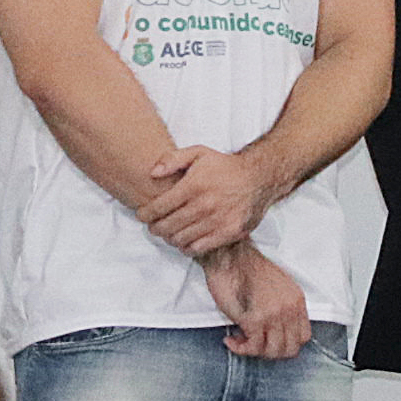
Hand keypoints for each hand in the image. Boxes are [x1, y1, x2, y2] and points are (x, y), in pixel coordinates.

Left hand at [138, 144, 275, 258]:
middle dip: (155, 228)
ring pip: (181, 239)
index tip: (141, 215)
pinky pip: (199, 247)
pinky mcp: (228, 233)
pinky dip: (187, 246)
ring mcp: (217, 221)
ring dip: (169, 238)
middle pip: (168, 226)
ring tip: (168, 233)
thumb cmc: (224, 166)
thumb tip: (152, 173)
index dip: (146, 214)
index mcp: (194, 185)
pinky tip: (185, 240)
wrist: (258, 178)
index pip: (160, 207)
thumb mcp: (198, 153)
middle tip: (153, 226)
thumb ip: (172, 159)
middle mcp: (204, 205)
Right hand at [203, 243, 309, 357]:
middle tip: (253, 344)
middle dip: (269, 352)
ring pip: (271, 351)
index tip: (270, 341)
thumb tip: (276, 331)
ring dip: (254, 351)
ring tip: (240, 341)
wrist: (229, 257)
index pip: (303, 337)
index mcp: (296, 300)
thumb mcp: (277, 287)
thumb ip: (283, 308)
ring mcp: (273, 315)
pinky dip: (239, 348)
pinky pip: (251, 347)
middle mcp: (288, 309)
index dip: (286, 344)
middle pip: (289, 349)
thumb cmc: (246, 269)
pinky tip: (231, 340)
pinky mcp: (254, 319)